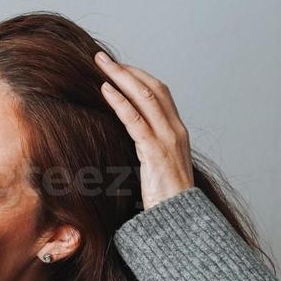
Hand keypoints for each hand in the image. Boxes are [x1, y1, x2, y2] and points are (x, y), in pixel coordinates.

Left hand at [95, 50, 194, 209]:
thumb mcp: (157, 169)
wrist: (180, 221)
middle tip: (102, 58)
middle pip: (153, 88)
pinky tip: (106, 91)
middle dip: (127, 70)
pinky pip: (136, 120)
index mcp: (177, 132)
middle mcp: (176, 130)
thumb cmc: (166, 201)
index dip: (138, 77)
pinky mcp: (156, 152)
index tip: (117, 68)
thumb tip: (126, 142)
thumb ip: (147, 151)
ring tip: (100, 65)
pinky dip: (120, 102)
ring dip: (121, 77)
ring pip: (145, 97)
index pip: (160, 93)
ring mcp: (168, 140)